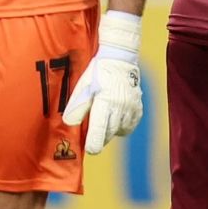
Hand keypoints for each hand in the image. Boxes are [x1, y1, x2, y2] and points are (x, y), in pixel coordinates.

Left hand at [63, 12, 143, 154]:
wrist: (120, 59)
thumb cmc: (97, 73)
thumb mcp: (83, 87)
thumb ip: (77, 106)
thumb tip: (70, 123)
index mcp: (105, 102)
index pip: (100, 131)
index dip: (94, 143)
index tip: (90, 149)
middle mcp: (120, 107)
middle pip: (109, 134)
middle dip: (99, 137)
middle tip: (92, 132)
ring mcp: (131, 108)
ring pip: (119, 131)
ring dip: (110, 130)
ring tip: (104, 118)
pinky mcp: (138, 108)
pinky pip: (129, 126)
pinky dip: (121, 126)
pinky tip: (114, 117)